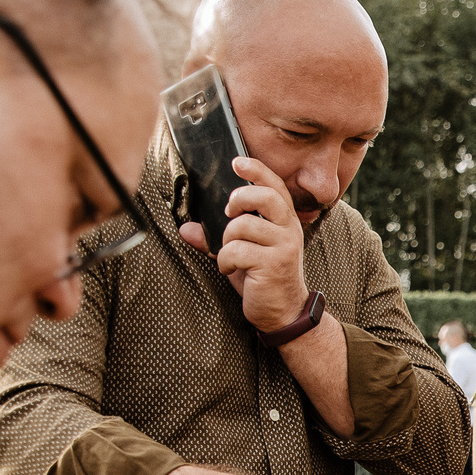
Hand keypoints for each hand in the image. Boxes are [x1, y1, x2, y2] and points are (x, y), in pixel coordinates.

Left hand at [182, 154, 311, 333]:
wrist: (284, 313)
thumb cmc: (263, 279)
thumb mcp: (241, 254)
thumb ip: (217, 238)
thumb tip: (186, 229)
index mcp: (285, 221)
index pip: (275, 186)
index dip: (256, 170)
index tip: (237, 162)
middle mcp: (289, 230)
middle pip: (265, 196)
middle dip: (239, 199)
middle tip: (228, 212)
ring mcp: (284, 246)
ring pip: (243, 226)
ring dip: (227, 241)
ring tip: (229, 256)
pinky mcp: (274, 263)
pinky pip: (237, 250)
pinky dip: (225, 260)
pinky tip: (230, 269)